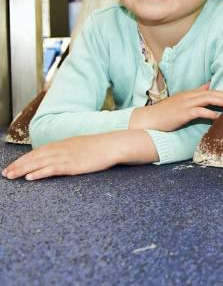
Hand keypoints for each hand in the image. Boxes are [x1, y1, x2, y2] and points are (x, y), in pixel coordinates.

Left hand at [2, 134, 121, 180]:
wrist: (113, 145)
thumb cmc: (100, 146)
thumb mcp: (80, 145)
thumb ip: (67, 150)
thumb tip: (58, 156)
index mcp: (62, 144)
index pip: (38, 151)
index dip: (24, 159)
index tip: (12, 165)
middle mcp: (61, 149)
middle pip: (35, 157)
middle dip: (18, 165)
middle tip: (5, 173)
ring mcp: (66, 156)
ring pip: (39, 163)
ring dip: (23, 169)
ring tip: (11, 176)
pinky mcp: (72, 165)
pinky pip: (52, 169)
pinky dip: (39, 173)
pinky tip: (30, 178)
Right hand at [129, 84, 222, 131]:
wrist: (149, 119)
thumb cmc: (166, 111)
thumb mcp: (182, 99)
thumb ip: (196, 92)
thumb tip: (209, 85)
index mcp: (191, 93)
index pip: (211, 90)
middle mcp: (190, 96)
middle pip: (213, 93)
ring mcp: (186, 104)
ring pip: (208, 99)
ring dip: (222, 102)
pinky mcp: (183, 113)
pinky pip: (200, 112)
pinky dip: (210, 113)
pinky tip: (219, 117)